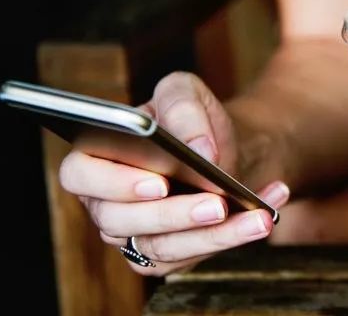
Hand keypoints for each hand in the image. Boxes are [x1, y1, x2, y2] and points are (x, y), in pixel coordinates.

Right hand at [57, 72, 290, 274]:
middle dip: (174, 214)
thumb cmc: (192, 120)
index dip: (114, 182)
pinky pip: (194, 255)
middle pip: (123, 221)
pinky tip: (265, 214)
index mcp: (97, 157)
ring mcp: (135, 234)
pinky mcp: (167, 254)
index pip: (81, 175)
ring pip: (163, 247)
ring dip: (215, 235)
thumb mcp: (186, 93)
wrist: (225, 146)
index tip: (159, 182)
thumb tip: (199, 149)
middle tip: (216, 203)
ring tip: (257, 216)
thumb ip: (184, 108)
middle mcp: (107, 203)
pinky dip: (235, 236)